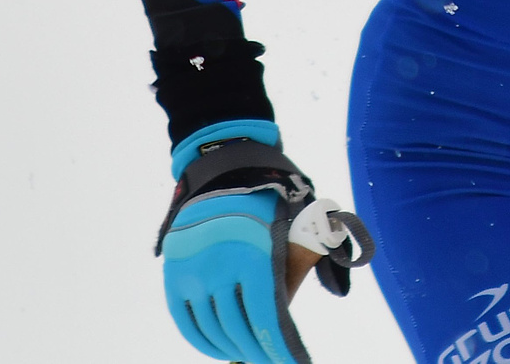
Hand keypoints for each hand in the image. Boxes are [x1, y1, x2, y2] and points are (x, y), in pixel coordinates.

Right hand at [156, 121, 373, 363]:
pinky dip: (203, 341)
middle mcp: (219, 265)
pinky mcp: (174, 273)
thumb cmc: (274, 196)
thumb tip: (335, 283)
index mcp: (254, 253)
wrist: (226, 166)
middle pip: (241, 328)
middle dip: (261, 352)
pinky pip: (187, 320)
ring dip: (234, 349)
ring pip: (213, 329)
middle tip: (275, 361)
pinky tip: (221, 350)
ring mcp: (192, 271)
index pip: (268, 317)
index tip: (295, 363)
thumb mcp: (300, 218)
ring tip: (252, 356)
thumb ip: (312, 252)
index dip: (281, 348)